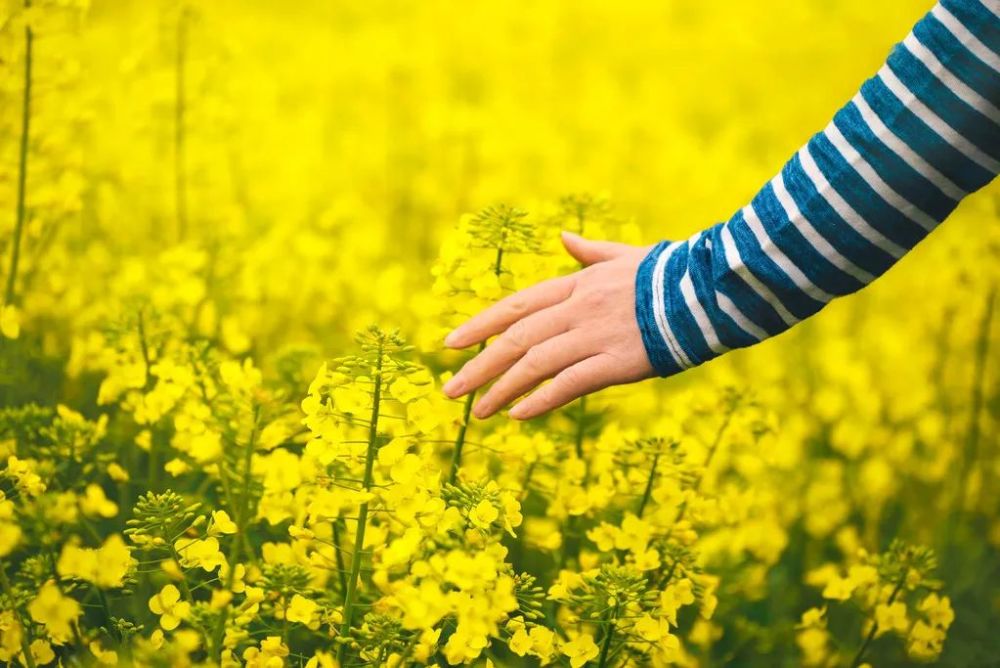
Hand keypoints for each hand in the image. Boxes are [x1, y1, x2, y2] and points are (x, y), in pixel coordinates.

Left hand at [441, 231, 655, 419]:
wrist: (710, 289)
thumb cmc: (669, 273)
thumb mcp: (623, 256)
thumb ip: (589, 252)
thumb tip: (564, 238)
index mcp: (576, 284)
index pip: (516, 306)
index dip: (481, 325)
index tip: (451, 343)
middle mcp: (578, 308)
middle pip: (516, 339)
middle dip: (479, 365)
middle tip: (450, 390)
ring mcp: (595, 335)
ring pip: (535, 363)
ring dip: (501, 389)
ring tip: (477, 412)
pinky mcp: (617, 362)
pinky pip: (570, 383)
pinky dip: (541, 399)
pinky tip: (518, 415)